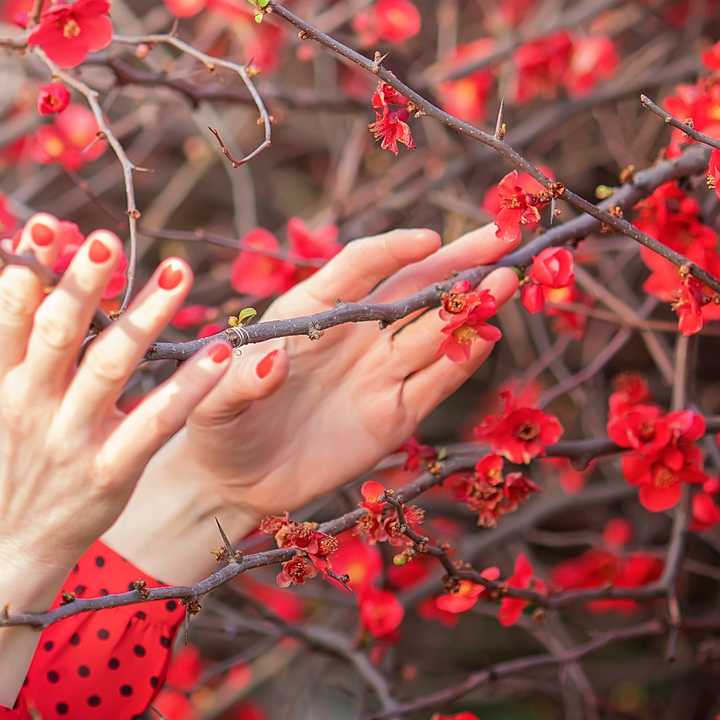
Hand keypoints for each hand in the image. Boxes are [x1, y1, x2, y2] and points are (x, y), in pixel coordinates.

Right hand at [0, 216, 234, 704]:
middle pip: (58, 333)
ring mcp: (69, 440)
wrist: (11, 538)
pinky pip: (154, 423)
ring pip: (111, 368)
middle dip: (83, 283)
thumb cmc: (1, 446)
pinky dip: (186, 388)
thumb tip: (17, 253)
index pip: (9, 309)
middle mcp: (25, 405)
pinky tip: (217, 353)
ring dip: (146, 316)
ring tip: (178, 271)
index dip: (30, 265)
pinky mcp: (110, 472)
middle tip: (108, 239)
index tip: (50, 222)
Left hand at [101, 224, 519, 585]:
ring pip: (432, 331)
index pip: (357, 268)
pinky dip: (462, 361)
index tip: (428, 238)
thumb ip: (237, 382)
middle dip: (456, 262)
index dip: (393, 249)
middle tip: (502, 237)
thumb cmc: (217, 427)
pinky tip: (488, 336)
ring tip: (507, 278)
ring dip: (469, 305)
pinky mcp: (394, 416)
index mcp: (307, 312)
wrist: (234, 481)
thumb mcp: (212, 404)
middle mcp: (351, 335)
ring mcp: (376, 373)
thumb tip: (271, 360)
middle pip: (411, 289)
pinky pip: (434, 382)